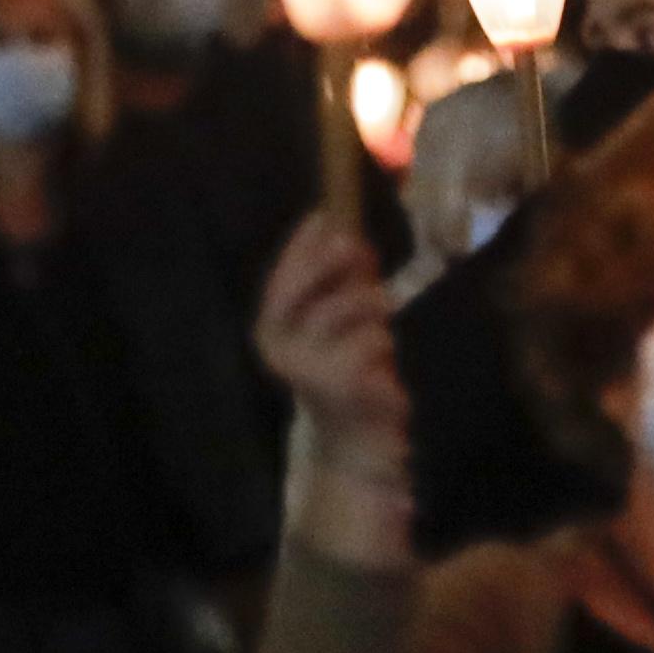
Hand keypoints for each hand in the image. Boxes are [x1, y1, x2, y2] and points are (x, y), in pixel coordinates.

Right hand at [254, 208, 412, 476]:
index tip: (324, 216)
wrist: (356, 437)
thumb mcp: (339, 316)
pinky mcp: (340, 381)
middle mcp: (277, 346)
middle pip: (301, 284)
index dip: (302, 244)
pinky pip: (375, 336)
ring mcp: (306, 365)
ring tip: (377, 329)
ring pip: (351, 304)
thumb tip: (345, 231)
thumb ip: (339, 278)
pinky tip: (380, 365)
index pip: (280, 276)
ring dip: (373, 308)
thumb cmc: (347, 368)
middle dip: (334, 262)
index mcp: (269, 327)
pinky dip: (384, 342)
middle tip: (360, 252)